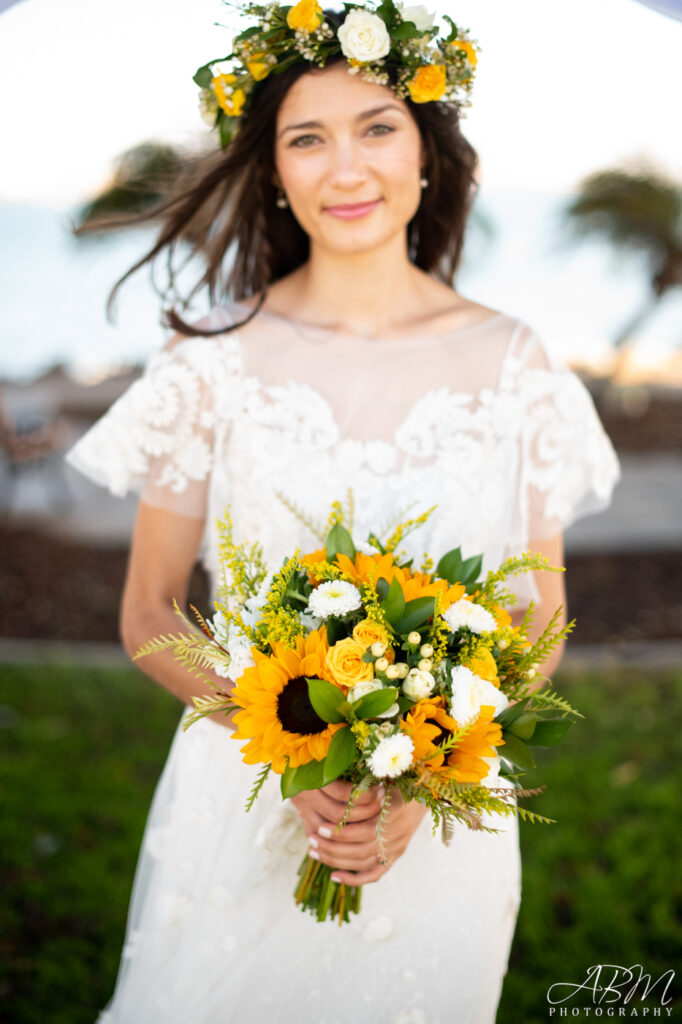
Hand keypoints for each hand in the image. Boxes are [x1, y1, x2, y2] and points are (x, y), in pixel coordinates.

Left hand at [291, 780, 428, 884]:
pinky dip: (354, 879)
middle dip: (333, 848)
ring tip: (315, 852)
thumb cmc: (399, 777)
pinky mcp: (396, 856)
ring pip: (364, 864)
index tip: (319, 826)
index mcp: (395, 814)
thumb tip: (333, 781)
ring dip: (337, 861)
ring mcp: (397, 848)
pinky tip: (334, 876)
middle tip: (312, 840)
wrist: (425, 791)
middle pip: (362, 851)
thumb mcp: (386, 774)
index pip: (364, 831)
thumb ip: (366, 782)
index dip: (341, 832)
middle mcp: (397, 835)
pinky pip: (375, 874)